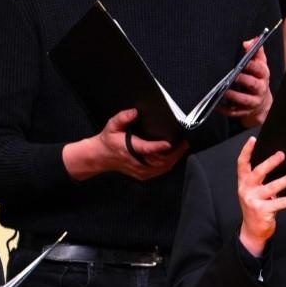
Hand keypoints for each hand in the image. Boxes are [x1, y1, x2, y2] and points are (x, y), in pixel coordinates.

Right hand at [62, 108, 186, 180]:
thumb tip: (134, 112)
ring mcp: (140, 170)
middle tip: (184, 142)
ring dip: (174, 159)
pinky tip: (175, 157)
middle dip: (174, 153)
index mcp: (128, 149)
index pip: (145, 149)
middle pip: (159, 161)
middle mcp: (135, 162)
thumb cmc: (108, 140)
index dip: (158, 147)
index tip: (169, 143)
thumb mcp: (112, 125)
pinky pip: (159, 172)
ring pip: (161, 168)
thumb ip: (122, 118)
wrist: (101, 157)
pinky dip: (169, 164)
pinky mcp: (143, 174)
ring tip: (183, 148)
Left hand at [217, 37, 271, 127]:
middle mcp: (260, 88)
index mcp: (263, 75)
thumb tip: (248, 42)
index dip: (252, 65)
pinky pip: (234, 112)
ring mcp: (253, 101)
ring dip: (234, 96)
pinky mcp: (245, 111)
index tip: (244, 62)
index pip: (260, 69)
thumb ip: (255, 50)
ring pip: (244, 100)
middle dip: (243, 80)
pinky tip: (216, 105)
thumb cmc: (257, 78)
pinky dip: (224, 109)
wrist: (262, 102)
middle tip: (233, 76)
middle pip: (253, 84)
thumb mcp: (259, 63)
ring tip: (224, 91)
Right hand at [237, 136, 285, 256]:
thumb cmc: (256, 207)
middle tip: (282, 155)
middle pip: (258, 172)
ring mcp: (253, 200)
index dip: (246, 151)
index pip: (242, 164)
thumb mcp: (253, 191)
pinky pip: (280, 202)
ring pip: (272, 187)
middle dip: (270, 162)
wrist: (252, 231)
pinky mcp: (262, 211)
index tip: (253, 140)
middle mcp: (246, 189)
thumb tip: (277, 163)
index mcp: (243, 182)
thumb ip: (260, 180)